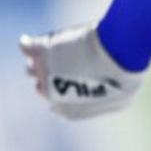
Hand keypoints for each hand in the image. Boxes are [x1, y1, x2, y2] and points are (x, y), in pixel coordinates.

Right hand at [18, 21, 143, 119]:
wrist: (117, 54)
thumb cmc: (124, 76)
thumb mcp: (122, 99)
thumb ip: (107, 102)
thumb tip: (101, 96)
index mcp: (69, 110)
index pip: (57, 105)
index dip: (63, 93)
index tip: (69, 83)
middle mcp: (50, 95)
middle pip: (43, 87)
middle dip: (52, 78)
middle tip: (66, 64)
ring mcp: (43, 72)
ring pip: (31, 69)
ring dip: (41, 62)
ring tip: (56, 51)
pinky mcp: (40, 51)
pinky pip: (25, 47)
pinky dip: (29, 44)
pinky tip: (35, 40)